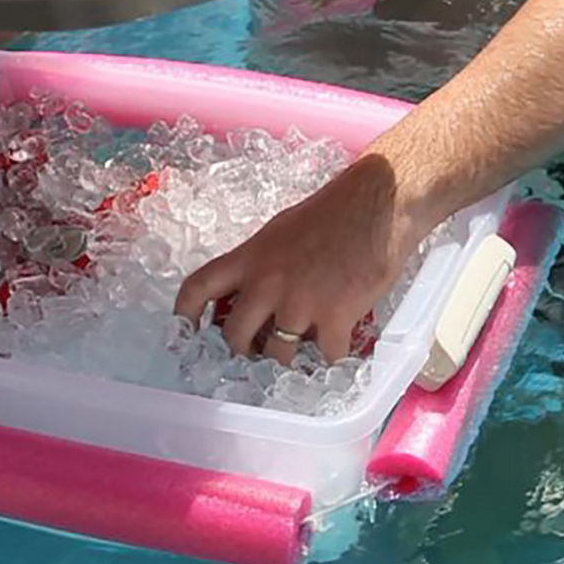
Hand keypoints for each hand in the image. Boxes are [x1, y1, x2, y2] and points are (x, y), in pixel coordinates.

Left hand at [174, 152, 425, 363]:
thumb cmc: (336, 210)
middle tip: (254, 355)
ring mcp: (300, 303)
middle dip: (242, 352)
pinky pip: (325, 357)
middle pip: (234, 336)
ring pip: (277, 354)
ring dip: (288, 361)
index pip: (198, 287)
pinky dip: (332, 360)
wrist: (379, 201)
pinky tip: (339, 353)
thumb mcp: (282, 231)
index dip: (184, 315)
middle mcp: (267, 282)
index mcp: (251, 257)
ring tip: (301, 357)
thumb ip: (264, 263)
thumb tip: (257, 290)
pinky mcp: (335, 317)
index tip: (185, 332)